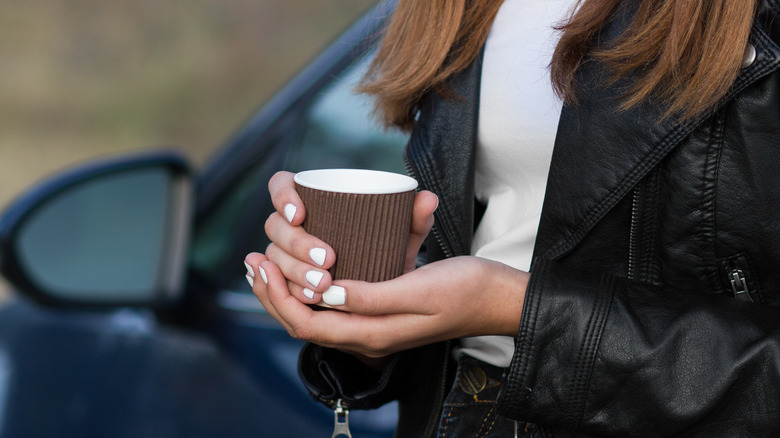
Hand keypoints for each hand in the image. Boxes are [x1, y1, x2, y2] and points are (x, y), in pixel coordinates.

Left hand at [244, 254, 527, 357]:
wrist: (496, 298)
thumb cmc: (463, 290)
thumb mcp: (419, 288)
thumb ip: (372, 296)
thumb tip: (327, 295)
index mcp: (373, 334)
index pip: (308, 325)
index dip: (278, 298)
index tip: (263, 264)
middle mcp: (367, 336)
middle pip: (304, 324)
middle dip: (271, 296)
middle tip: (253, 261)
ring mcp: (374, 327)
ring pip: (315, 318)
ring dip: (286, 294)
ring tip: (267, 265)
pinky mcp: (380, 313)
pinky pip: (332, 308)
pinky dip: (309, 291)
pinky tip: (305, 271)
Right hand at [260, 171, 436, 304]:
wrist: (385, 284)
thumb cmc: (387, 250)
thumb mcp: (403, 238)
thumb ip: (414, 218)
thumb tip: (427, 199)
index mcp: (310, 199)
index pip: (281, 186)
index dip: (283, 197)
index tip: (302, 214)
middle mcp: (292, 225)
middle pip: (276, 228)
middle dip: (296, 245)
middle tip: (327, 259)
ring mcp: (286, 255)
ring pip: (274, 259)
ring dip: (291, 272)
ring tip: (321, 285)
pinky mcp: (289, 282)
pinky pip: (274, 286)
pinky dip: (278, 291)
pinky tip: (297, 296)